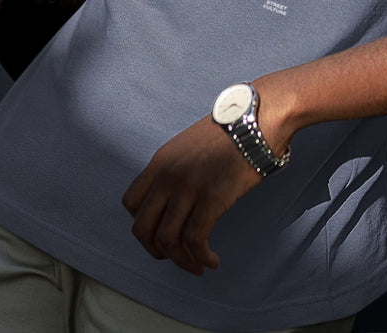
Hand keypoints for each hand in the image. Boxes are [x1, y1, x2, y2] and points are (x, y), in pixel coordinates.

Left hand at [122, 115, 264, 275]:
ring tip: (196, 265)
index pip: (131, 202)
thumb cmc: (230, 130)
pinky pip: (195, 241)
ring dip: (180, 260)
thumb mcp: (189, 144)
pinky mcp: (211, 198)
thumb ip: (176, 168)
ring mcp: (188, 187)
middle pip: (142, 228)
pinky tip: (212, 260)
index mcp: (160, 161)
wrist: (256, 120)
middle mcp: (168, 175)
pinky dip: (201, 258)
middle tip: (172, 256)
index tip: (160, 231)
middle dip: (154, 250)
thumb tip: (176, 197)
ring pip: (167, 240)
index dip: (143, 223)